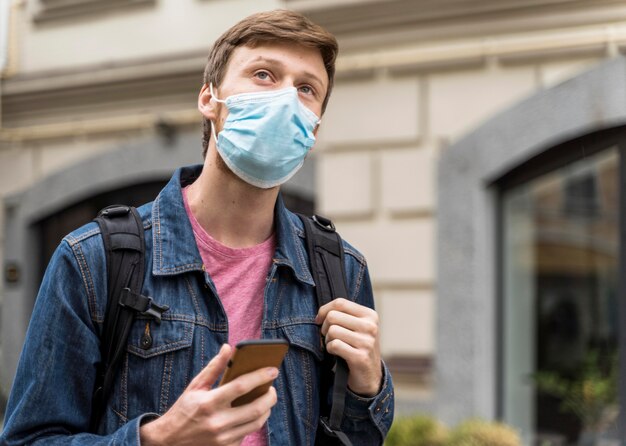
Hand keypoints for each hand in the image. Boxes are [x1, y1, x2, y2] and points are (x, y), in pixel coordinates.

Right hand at [140, 344, 277, 445]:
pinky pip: (248, 433)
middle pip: (256, 408)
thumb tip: (228, 348)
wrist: (169, 441)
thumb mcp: (195, 386)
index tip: (273, 369)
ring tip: (266, 399)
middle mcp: (217, 422)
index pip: (241, 387)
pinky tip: (252, 412)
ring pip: (256, 423)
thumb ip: (214, 367)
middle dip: (270, 396)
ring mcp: (223, 438)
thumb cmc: (184, 410)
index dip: (260, 377)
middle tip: (272, 387)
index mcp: (209, 403)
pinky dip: (253, 421)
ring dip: (266, 409)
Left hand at [315, 298, 381, 396]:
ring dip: (327, 340)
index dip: (324, 310)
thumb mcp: (358, 327)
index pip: (340, 302)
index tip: (319, 320)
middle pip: (333, 316)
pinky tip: (336, 353)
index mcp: (370, 315)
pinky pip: (334, 345)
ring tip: (334, 345)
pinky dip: (330, 349)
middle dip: (324, 327)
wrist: (370, 375)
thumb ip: (344, 315)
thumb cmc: (358, 346)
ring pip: (332, 331)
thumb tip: (321, 313)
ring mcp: (367, 342)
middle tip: (329, 336)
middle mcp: (370, 326)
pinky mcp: (360, 357)